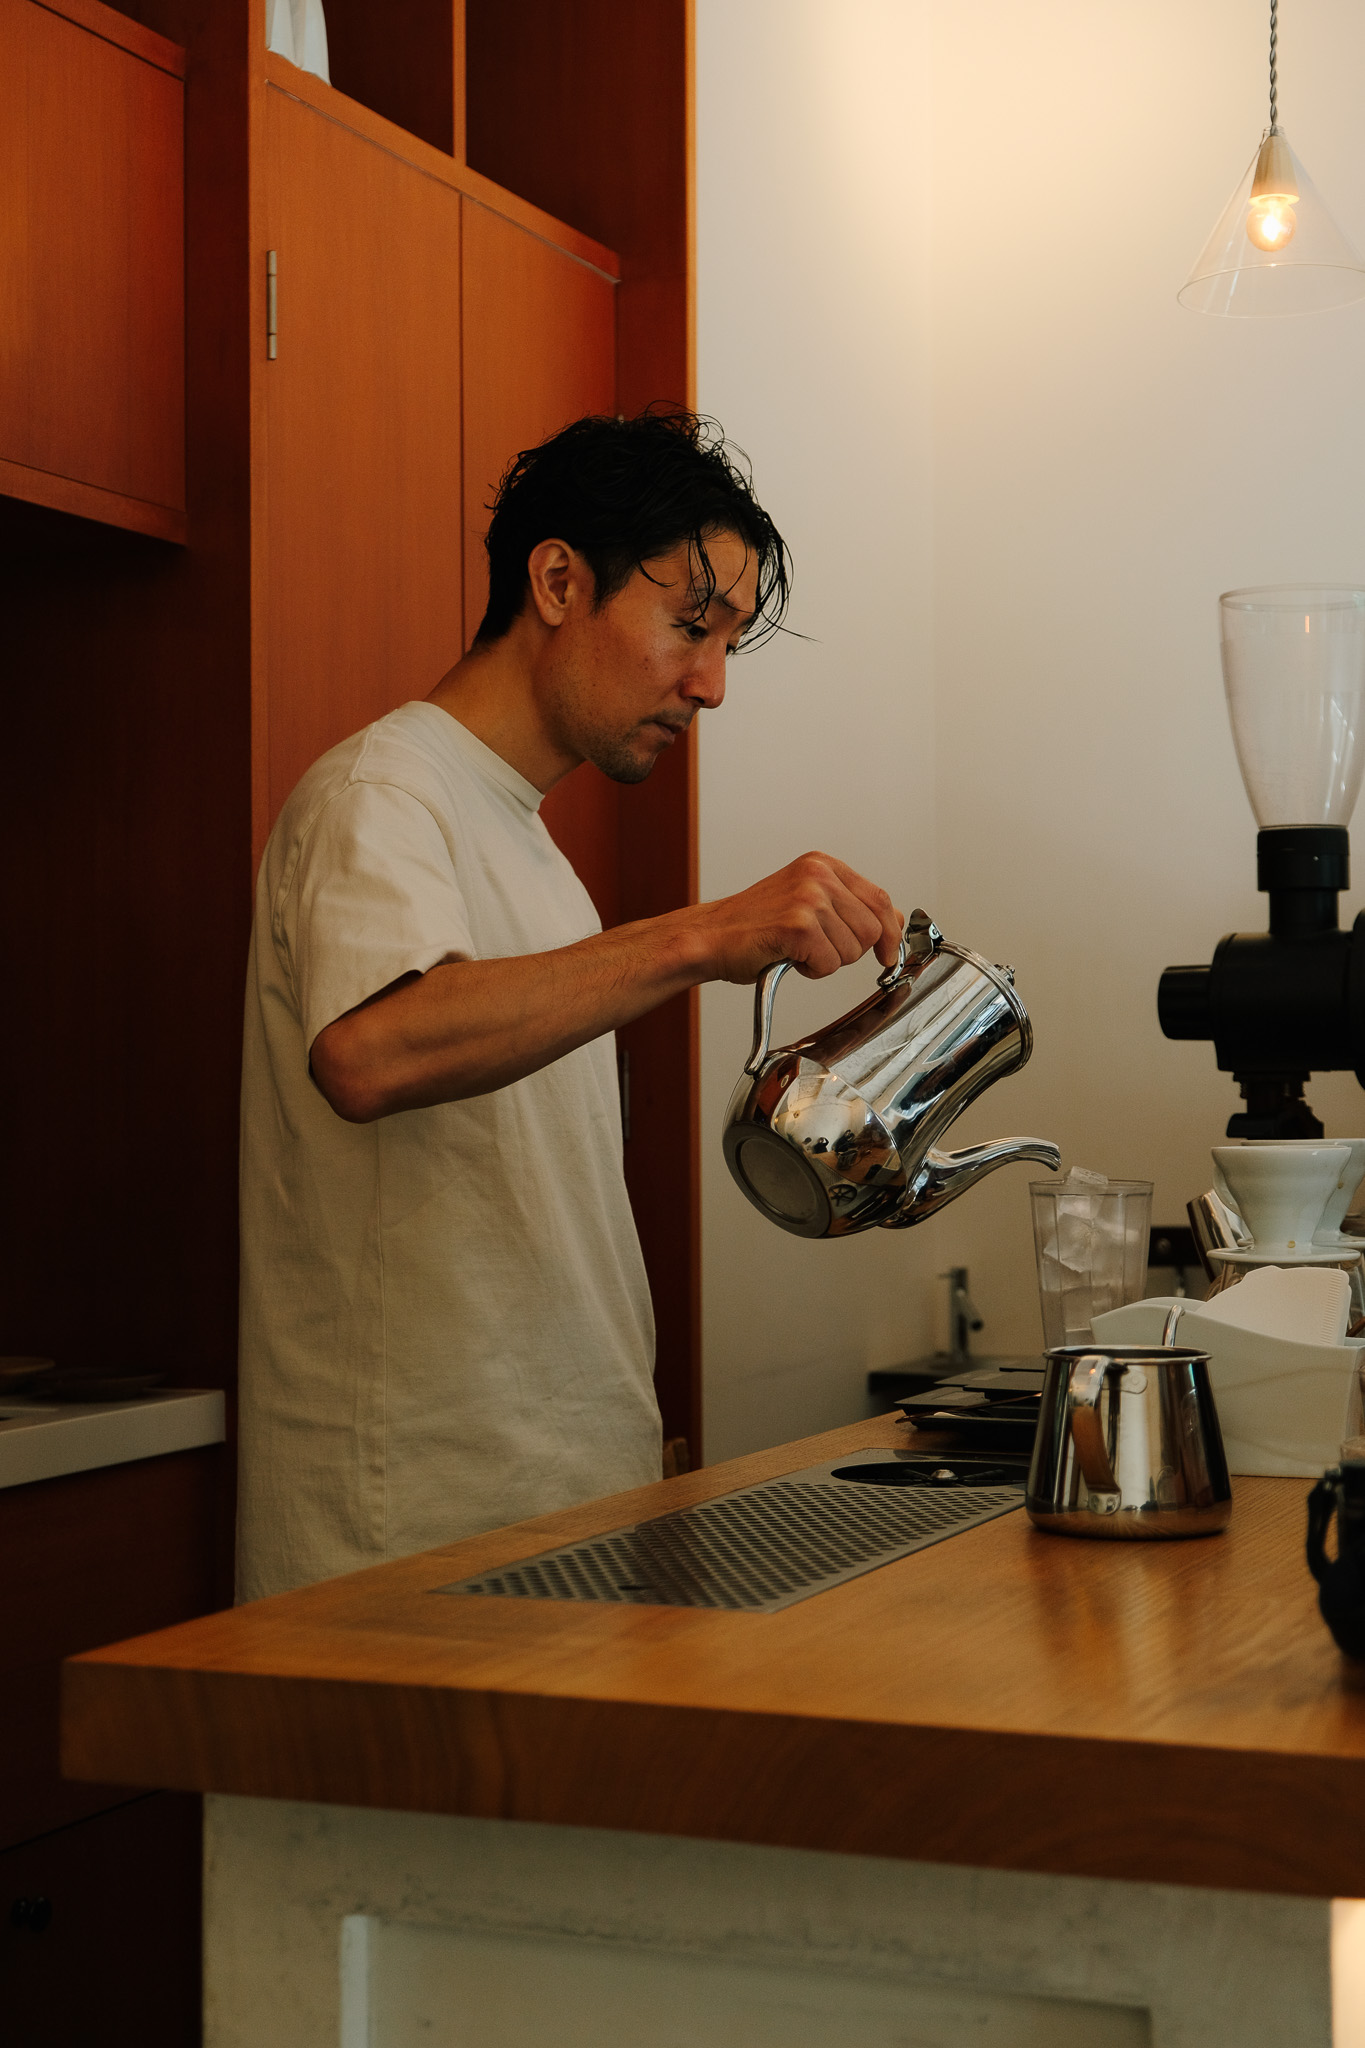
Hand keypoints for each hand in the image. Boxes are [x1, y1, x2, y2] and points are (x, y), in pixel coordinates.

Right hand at [680, 852, 902, 983]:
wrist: (710, 937)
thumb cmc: (753, 926)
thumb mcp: (808, 903)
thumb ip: (851, 907)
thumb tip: (894, 922)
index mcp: (822, 865)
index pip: (879, 899)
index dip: (888, 932)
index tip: (886, 953)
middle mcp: (818, 875)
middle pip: (872, 928)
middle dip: (850, 951)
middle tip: (817, 950)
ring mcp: (808, 898)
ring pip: (853, 950)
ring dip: (827, 962)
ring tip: (797, 951)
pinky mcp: (798, 925)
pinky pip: (829, 965)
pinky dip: (811, 971)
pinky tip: (789, 958)